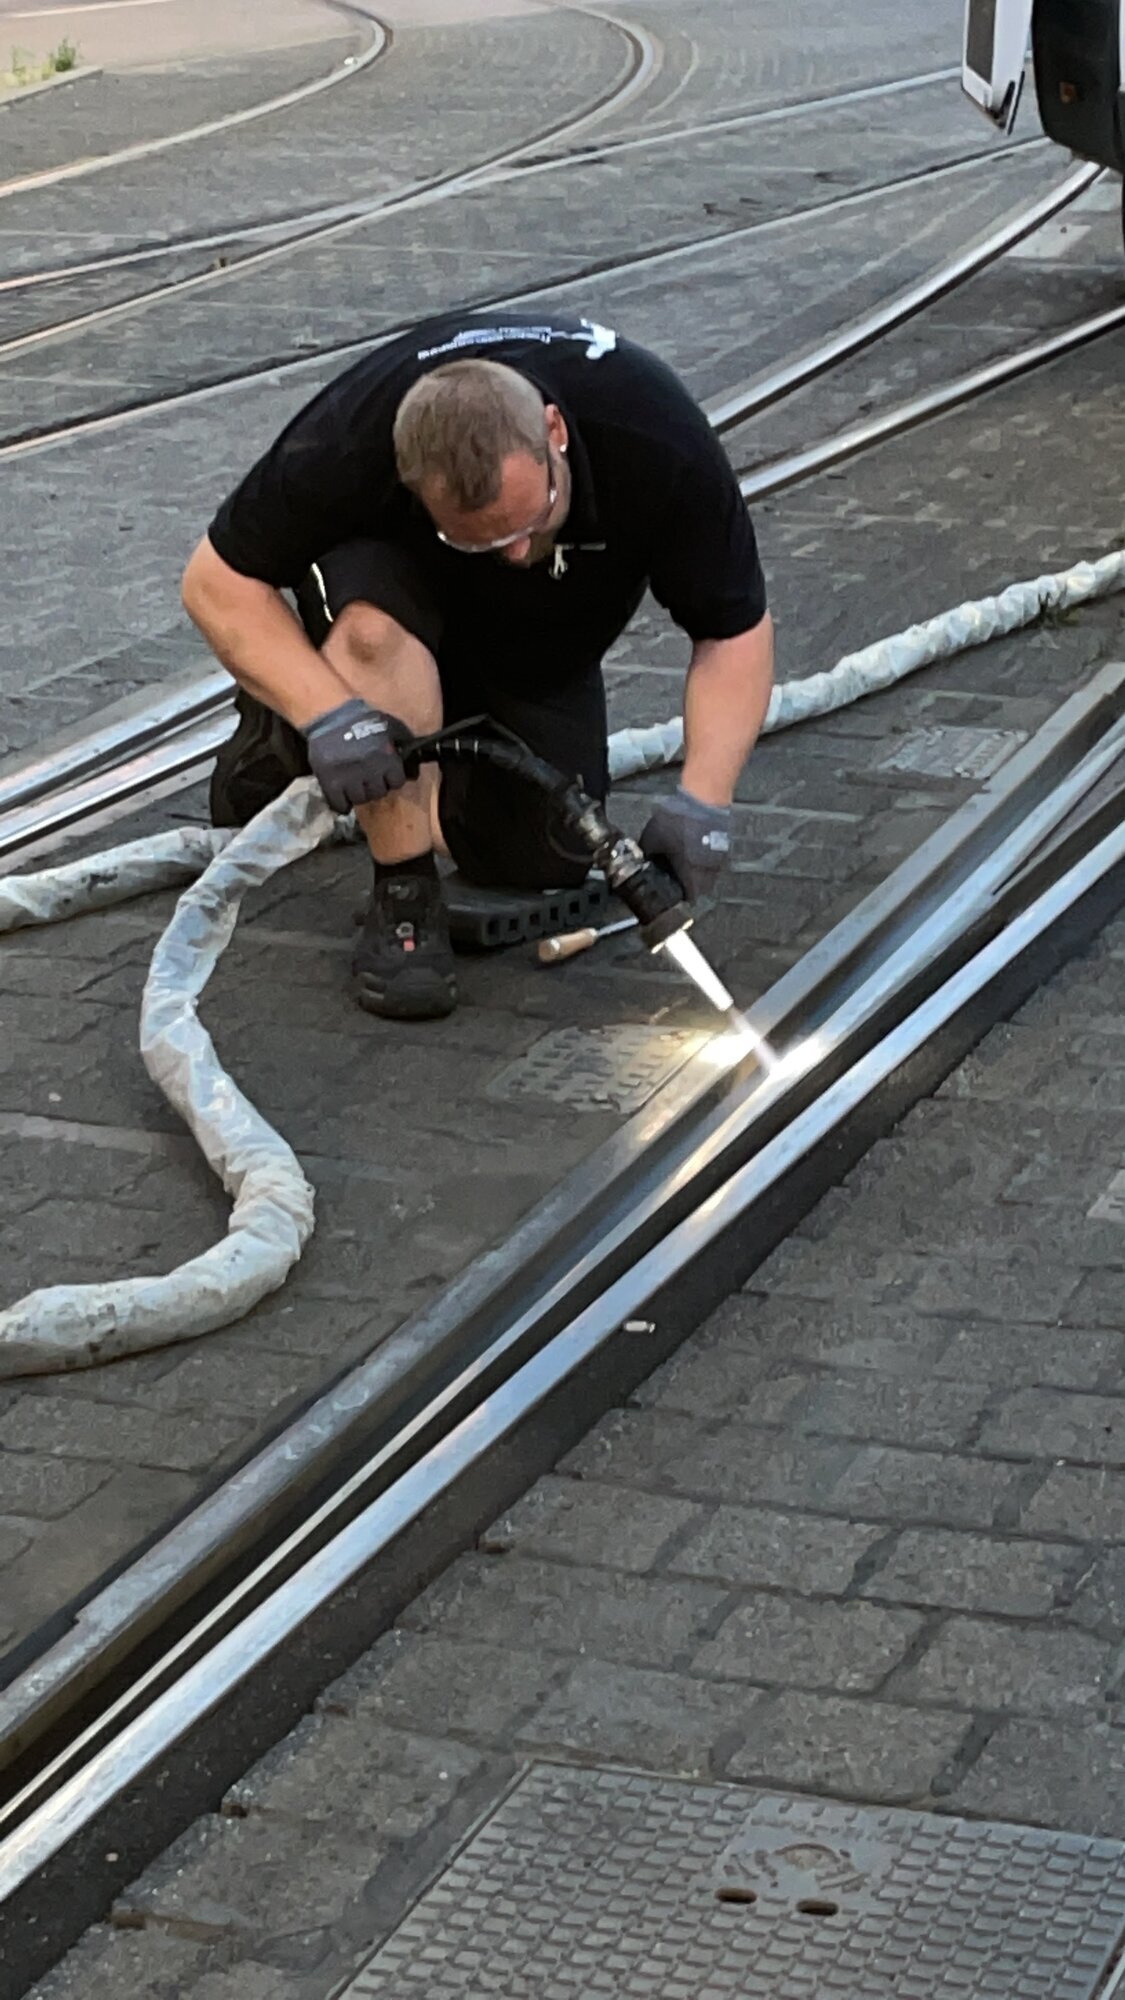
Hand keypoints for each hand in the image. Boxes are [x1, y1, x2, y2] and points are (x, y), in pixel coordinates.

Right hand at [302, 698, 410, 813]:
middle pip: (378, 792)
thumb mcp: (390, 725)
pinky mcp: (330, 782)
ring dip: (358, 793)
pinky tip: (341, 795)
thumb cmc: (363, 718)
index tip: (384, 774)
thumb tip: (414, 768)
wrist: (330, 713)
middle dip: (374, 786)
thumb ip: (404, 743)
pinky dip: (341, 803)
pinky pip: (340, 804)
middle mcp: (370, 769)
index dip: (390, 778)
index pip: (396, 782)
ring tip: (352, 783)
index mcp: (386, 757)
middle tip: (366, 777)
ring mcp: (349, 777)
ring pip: (360, 799)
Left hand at [640, 788, 731, 901]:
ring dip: (695, 870)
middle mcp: (709, 872)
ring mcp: (719, 858)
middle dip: (686, 884)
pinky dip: (701, 857)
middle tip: (672, 877)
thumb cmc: (679, 821)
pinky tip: (691, 845)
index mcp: (692, 876)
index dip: (677, 899)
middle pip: (699, 888)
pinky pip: (711, 858)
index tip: (669, 894)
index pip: (689, 899)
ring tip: (681, 859)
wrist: (704, 797)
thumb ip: (646, 853)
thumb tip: (639, 859)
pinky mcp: (723, 844)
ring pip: (706, 873)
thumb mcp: (652, 838)